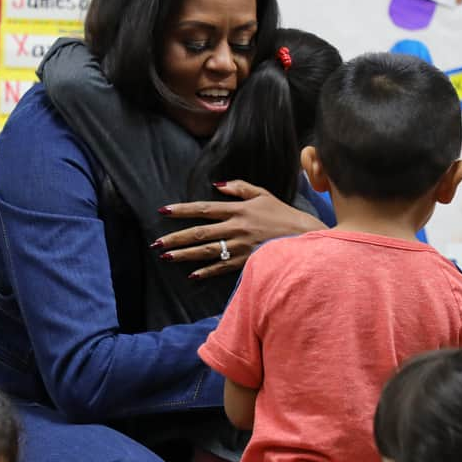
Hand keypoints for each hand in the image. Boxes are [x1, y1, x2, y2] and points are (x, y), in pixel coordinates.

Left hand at [153, 180, 325, 279]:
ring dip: (184, 255)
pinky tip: (191, 275)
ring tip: (166, 257)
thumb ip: (239, 188)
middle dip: (175, 237)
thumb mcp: (263, 194)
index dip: (182, 210)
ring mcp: (240, 247)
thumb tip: (217, 185)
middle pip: (199, 233)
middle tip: (156, 242)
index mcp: (238, 210)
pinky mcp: (246, 262)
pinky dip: (206, 272)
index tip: (163, 211)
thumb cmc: (283, 214)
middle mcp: (236, 228)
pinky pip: (222, 268)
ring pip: (206, 251)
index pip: (204, 209)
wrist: (304, 236)